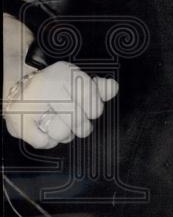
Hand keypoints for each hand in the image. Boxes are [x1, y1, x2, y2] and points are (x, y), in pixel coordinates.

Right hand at [3, 62, 118, 149]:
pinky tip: (44, 129)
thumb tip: (112, 87)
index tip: (90, 109)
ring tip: (58, 123)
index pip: (90, 96)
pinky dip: (48, 140)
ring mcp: (28, 105)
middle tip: (75, 120)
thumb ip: (97, 88)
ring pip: (61, 133)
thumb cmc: (52, 88)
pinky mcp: (17, 123)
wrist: (17, 87)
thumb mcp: (76, 82)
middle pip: (78, 119)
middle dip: (81, 125)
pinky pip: (44, 143)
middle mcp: (44, 86)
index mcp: (62, 74)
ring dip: (64, 133)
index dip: (94, 108)